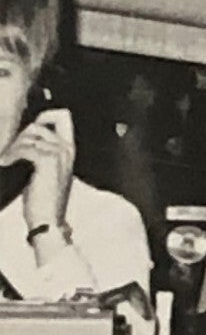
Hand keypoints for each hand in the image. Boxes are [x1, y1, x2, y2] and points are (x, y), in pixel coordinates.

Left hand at [0, 107, 75, 232]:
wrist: (48, 219)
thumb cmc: (44, 198)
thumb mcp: (48, 171)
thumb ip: (42, 151)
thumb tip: (23, 135)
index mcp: (70, 149)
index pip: (63, 116)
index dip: (44, 115)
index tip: (28, 128)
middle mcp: (67, 148)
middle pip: (38, 125)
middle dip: (19, 136)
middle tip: (11, 152)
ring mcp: (59, 153)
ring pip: (27, 137)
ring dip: (12, 148)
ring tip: (6, 160)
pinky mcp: (47, 160)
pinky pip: (24, 148)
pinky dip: (10, 156)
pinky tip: (6, 164)